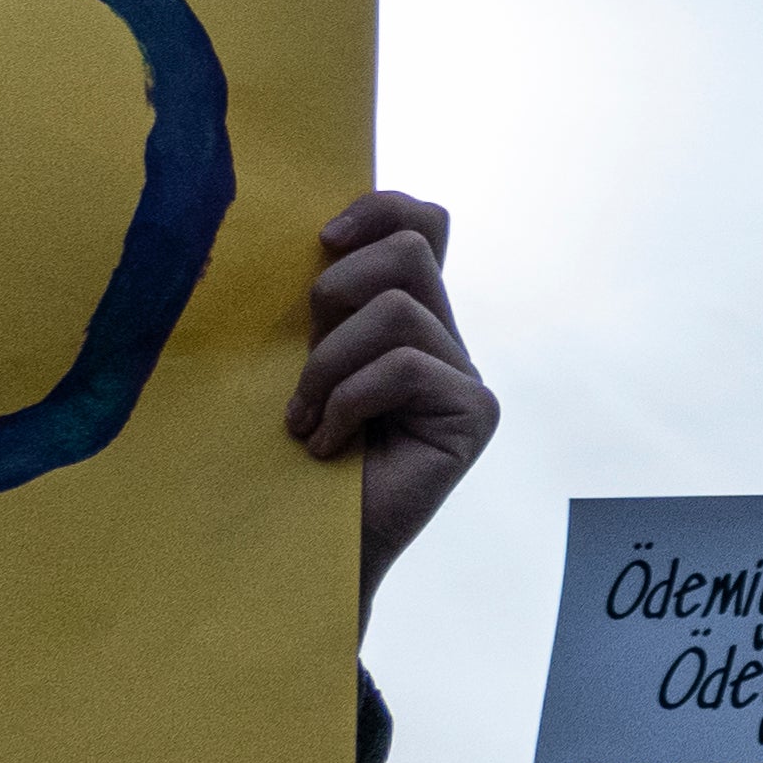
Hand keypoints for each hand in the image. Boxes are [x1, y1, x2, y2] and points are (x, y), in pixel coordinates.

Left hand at [293, 189, 496, 612]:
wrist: (306, 553)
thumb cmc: (289, 459)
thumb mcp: (301, 363)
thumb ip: (326, 308)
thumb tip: (313, 240)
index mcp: (408, 316)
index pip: (425, 224)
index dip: (381, 209)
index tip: (322, 241)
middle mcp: (446, 339)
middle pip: (410, 251)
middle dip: (336, 292)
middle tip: (303, 356)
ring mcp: (466, 376)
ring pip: (395, 311)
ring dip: (328, 364)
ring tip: (306, 418)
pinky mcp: (473, 413)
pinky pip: (403, 367)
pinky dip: (347, 402)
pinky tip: (327, 446)